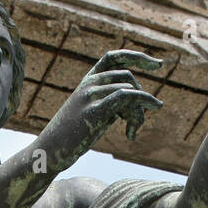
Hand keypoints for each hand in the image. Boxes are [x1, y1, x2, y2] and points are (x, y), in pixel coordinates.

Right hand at [38, 50, 163, 170]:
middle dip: (141, 98)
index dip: (138, 56)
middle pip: (128, 78)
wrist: (49, 151)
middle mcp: (89, 83)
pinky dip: (139, 106)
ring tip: (133, 132)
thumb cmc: (72, 136)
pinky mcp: (93, 111)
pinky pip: (124, 97)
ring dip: (139, 112)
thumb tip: (137, 108)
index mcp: (88, 80)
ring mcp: (90, 95)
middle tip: (139, 123)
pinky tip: (136, 130)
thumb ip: (114, 106)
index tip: (158, 65)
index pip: (114, 57)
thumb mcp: (95, 115)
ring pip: (129, 90)